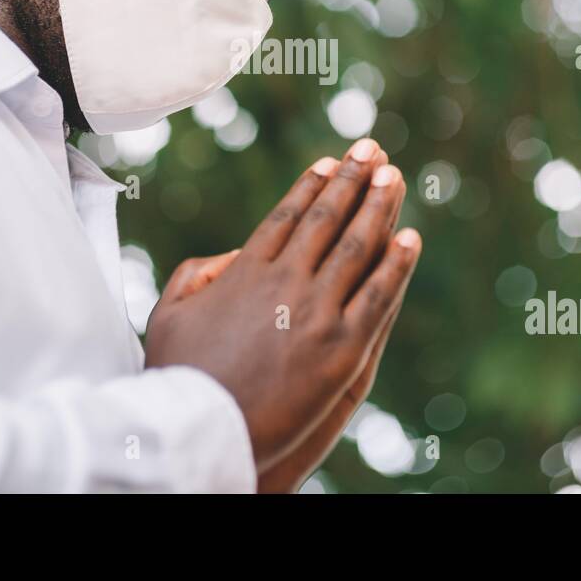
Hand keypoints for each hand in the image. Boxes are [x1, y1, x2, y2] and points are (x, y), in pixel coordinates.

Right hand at [144, 138, 419, 474]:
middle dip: (352, 180)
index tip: (330, 163)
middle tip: (373, 150)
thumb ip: (197, 275)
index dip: (311, 186)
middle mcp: (284, 282)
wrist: (200, 430)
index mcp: (245, 272)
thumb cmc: (177, 377)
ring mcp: (316, 313)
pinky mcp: (342, 348)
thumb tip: (234, 255)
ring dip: (380, 208)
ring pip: (358, 249)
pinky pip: (378, 296)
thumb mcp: (169, 315)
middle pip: (327, 220)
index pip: (286, 217)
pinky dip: (397, 265)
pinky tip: (411, 238)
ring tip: (396, 178)